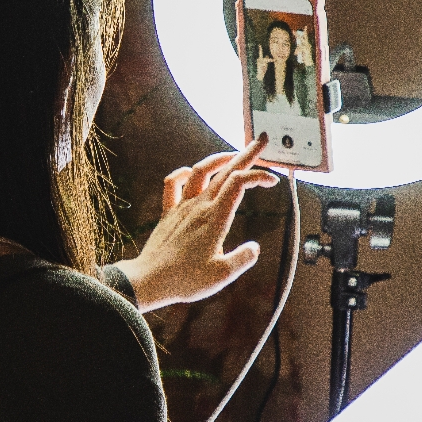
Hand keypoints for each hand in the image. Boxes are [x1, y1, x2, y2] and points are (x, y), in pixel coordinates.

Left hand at [113, 138, 279, 311]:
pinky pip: (172, 185)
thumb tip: (254, 247)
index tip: (272, 181)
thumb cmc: (185, 280)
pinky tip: (190, 173)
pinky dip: (182, 174)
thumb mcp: (222, 275)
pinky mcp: (168, 214)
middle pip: (225, 171)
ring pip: (201, 172)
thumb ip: (243, 259)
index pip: (239, 183)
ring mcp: (182, 207)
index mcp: (216, 218)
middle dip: (246, 154)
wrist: (149, 280)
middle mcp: (199, 207)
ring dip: (218, 159)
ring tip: (232, 154)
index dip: (258, 176)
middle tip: (262, 141)